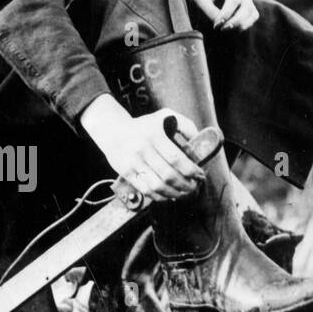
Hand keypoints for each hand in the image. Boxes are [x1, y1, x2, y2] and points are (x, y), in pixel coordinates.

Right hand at [80, 96, 203, 202]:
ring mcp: (133, 163)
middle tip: (194, 186)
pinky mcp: (126, 173)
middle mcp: (143, 150)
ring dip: (174, 193)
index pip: (175, 158)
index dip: (190, 170)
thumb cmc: (144, 125)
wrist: (113, 130)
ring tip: (183, 193)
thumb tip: (199, 141)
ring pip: (157, 186)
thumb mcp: (164, 115)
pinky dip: (160, 196)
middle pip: (168, 175)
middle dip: (185, 184)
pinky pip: (146, 190)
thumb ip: (185, 125)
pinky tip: (168, 195)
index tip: (199, 175)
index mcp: (154, 136)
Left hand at [187, 0, 258, 31]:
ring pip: (252, 12)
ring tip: (227, 31)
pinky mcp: (248, 6)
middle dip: (236, 21)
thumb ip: (209, 10)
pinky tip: (234, 30)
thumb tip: (220, 25)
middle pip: (247, 6)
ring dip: (242, 24)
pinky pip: (253, 16)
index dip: (226, 14)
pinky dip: (246, 25)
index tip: (216, 25)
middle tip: (223, 30)